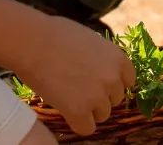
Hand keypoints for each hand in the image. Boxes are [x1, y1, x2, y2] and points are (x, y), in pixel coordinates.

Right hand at [18, 15, 136, 136]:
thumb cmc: (56, 34)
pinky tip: (66, 111)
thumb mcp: (91, 40)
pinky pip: (87, 128)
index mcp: (118, 58)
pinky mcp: (79, 111)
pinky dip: (77, 123)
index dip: (113, 83)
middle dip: (100, 97)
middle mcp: (113, 78)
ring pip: (102, 116)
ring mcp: (97, 96)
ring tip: (69, 97)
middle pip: (115, 99)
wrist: (33, 43)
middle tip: (79, 88)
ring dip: (88, 111)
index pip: (129, 80)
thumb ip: (102, 57)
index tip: (99, 83)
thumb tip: (100, 69)